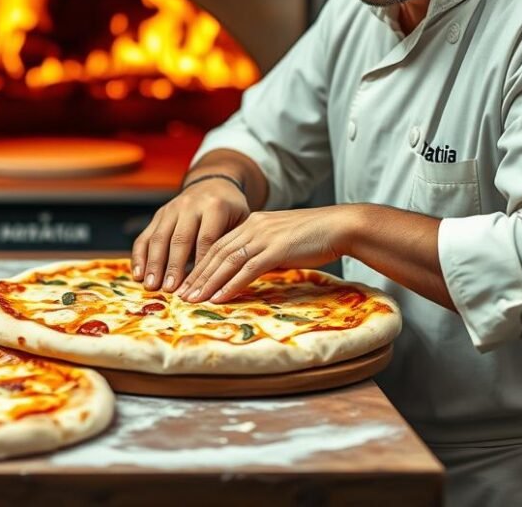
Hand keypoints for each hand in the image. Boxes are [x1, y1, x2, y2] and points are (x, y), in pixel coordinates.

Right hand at [131, 177, 249, 291]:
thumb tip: (225, 279)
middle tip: (170, 290)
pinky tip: (138, 275)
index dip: (201, 264)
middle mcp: (190, 205)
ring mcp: (171, 209)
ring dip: (154, 264)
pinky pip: (145, 236)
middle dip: (173, 266)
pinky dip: (139, 256)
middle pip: (180, 239)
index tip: (198, 286)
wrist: (214, 184)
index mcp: (214, 207)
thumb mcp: (240, 221)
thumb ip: (232, 244)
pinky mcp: (158, 215)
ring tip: (151, 286)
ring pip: (159, 238)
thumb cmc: (231, 211)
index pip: (206, 239)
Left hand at [176, 206, 351, 302]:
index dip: (201, 265)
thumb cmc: (316, 236)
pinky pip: (248, 269)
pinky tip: (218, 298)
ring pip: (227, 261)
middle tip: (181, 295)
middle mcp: (253, 226)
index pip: (218, 245)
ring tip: (193, 300)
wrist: (340, 226)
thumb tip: (251, 270)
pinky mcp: (276, 249)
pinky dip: (231, 285)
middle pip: (216, 253)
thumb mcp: (282, 241)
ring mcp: (264, 237)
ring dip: (208, 282)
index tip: (188, 282)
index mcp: (253, 223)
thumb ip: (264, 251)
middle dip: (197, 275)